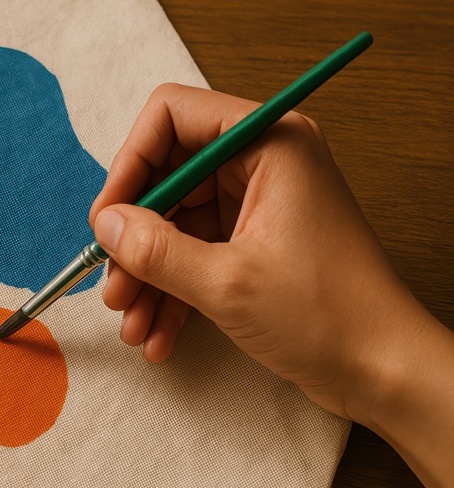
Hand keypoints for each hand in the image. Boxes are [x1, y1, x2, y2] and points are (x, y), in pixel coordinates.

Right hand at [89, 84, 453, 487]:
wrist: (381, 370)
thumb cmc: (326, 316)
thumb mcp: (225, 283)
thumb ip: (155, 250)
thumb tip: (106, 225)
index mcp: (269, 144)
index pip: (173, 116)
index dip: (131, 163)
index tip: (108, 218)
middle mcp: (263, 163)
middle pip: (168, 176)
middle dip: (135, 236)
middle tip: (112, 286)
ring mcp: (260, 205)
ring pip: (176, 223)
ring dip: (147, 275)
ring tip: (132, 324)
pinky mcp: (256, 243)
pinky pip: (194, 254)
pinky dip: (171, 292)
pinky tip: (157, 336)